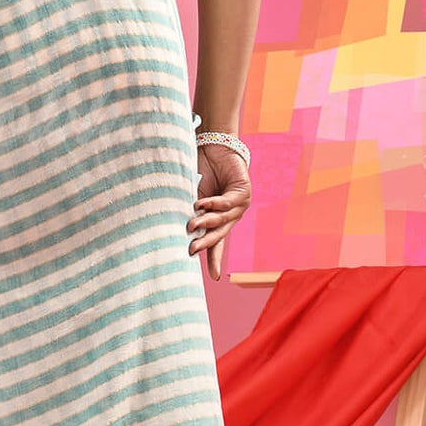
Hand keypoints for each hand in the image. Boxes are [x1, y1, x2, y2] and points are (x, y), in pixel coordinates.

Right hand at [187, 142, 250, 282]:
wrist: (215, 148)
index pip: (217, 243)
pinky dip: (213, 204)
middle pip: (220, 234)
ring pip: (223, 219)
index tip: (214, 277)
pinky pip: (227, 202)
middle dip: (206, 243)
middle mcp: (232, 216)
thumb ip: (193, 211)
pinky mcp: (244, 192)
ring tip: (191, 223)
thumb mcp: (194, 195)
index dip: (214, 260)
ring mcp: (240, 205)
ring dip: (206, 221)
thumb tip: (182, 228)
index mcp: (220, 219)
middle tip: (192, 250)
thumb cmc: (202, 171)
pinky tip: (201, 203)